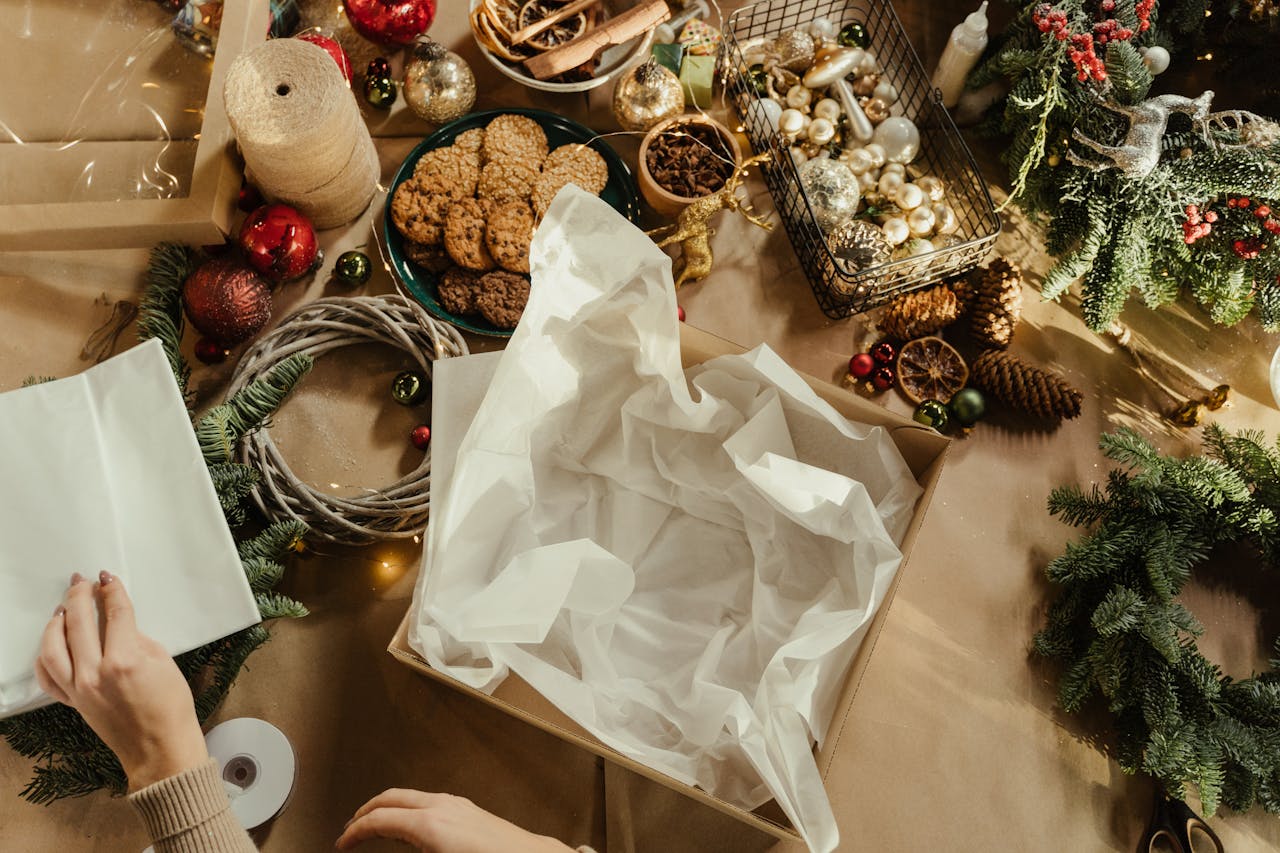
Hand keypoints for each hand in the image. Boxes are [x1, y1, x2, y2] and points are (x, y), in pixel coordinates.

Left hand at [35, 572, 207, 791]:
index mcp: (124, 661)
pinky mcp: (72, 702)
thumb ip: (137, 640)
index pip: (115, 614)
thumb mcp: (163, 663)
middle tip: (81, 581)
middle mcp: (95, 673)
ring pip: (53, 647)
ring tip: (64, 607)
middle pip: (79, 622)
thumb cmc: (171, 708)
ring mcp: (79, 689)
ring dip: (57, 622)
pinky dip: (45, 655)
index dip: (112, 591)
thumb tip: (119, 624)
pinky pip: (48, 676)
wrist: (160, 748)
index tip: (108, 578)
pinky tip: (53, 641)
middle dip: (80, 595)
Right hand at [336, 789, 576, 851]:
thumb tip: (386, 845)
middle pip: (389, 798)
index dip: (354, 833)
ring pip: (409, 796)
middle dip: (365, 812)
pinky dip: (407, 809)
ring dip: (387, 808)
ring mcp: (455, 804)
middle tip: (352, 829)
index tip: (343, 843)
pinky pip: (427, 800)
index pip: (377, 820)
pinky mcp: (467, 808)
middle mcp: (440, 806)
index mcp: (428, 824)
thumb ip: (406, 850)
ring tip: (376, 827)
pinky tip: (409, 826)